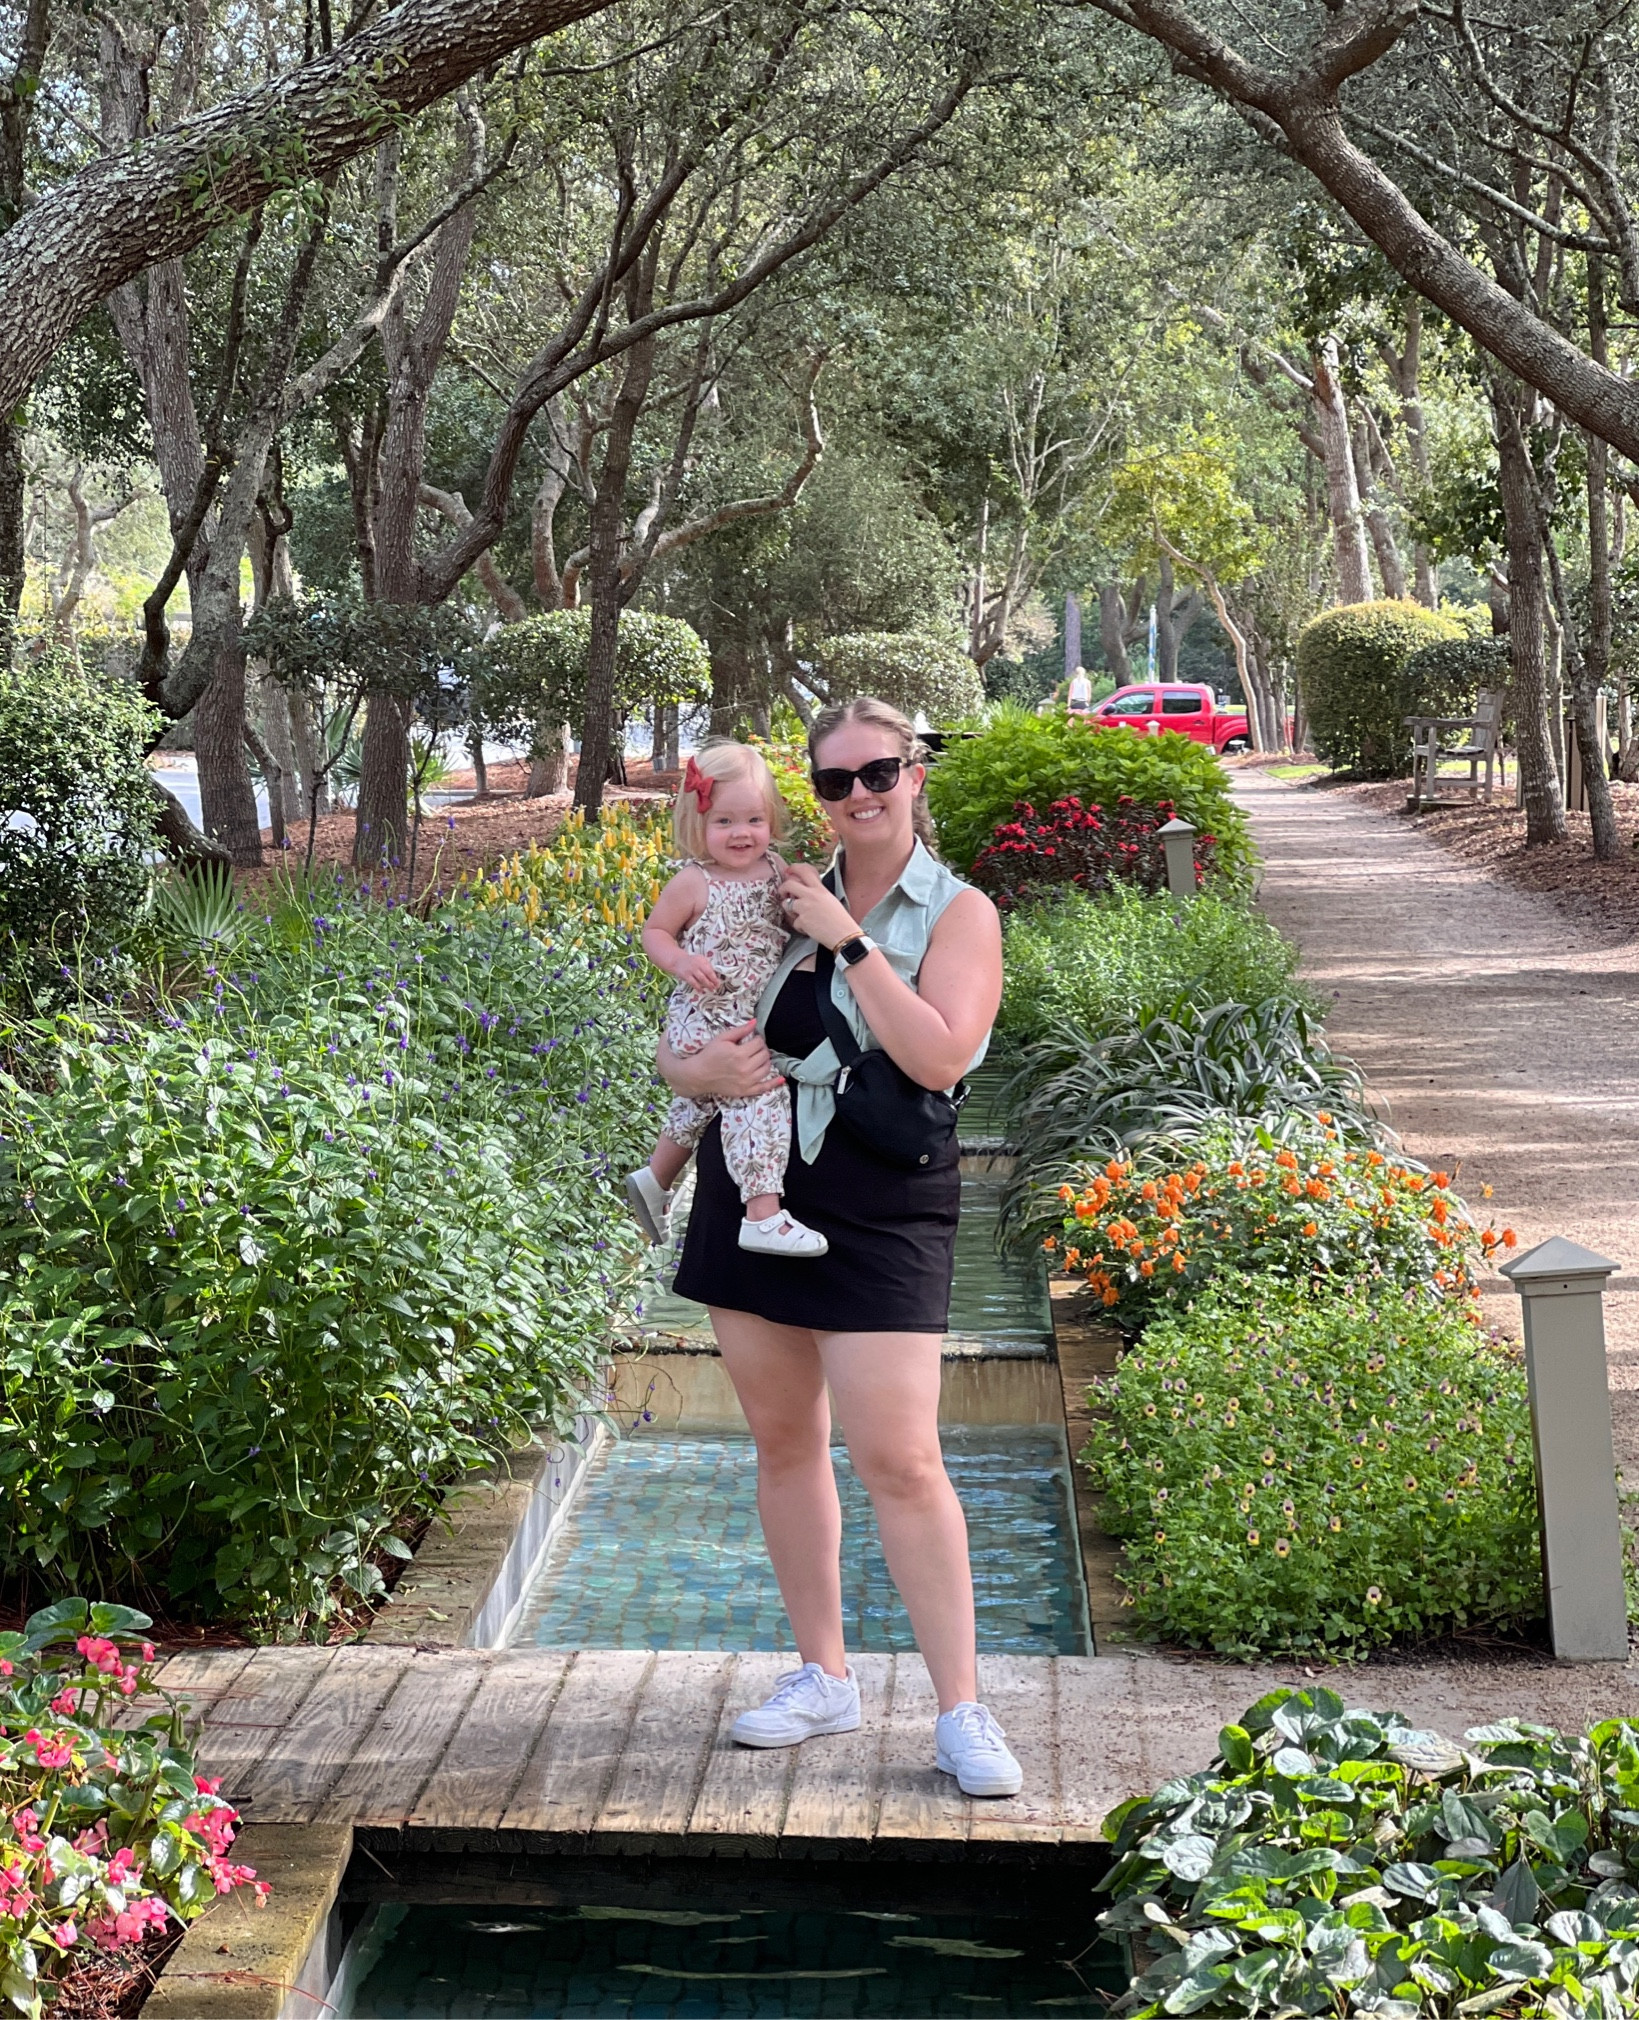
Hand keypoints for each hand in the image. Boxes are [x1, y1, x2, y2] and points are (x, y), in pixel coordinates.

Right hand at [658, 1021, 783, 1100]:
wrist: (698, 1075)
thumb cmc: (709, 1055)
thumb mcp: (722, 1038)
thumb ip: (740, 1031)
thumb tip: (755, 1023)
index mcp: (739, 1054)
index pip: (759, 1043)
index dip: (757, 1039)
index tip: (752, 1040)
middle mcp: (745, 1068)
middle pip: (764, 1055)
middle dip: (761, 1049)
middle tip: (753, 1048)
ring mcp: (747, 1081)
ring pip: (767, 1068)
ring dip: (765, 1061)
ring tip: (758, 1058)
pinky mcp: (746, 1091)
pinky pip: (764, 1087)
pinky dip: (774, 1083)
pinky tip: (781, 1078)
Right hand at [676, 952, 721, 994]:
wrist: (678, 960)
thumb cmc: (692, 961)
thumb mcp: (700, 960)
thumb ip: (707, 966)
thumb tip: (715, 975)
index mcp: (702, 961)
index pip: (710, 970)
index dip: (714, 977)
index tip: (718, 983)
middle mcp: (697, 965)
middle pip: (706, 975)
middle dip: (712, 982)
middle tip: (715, 987)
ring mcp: (691, 971)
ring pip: (701, 979)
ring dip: (707, 985)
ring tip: (711, 990)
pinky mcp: (686, 976)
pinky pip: (693, 983)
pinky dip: (698, 987)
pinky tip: (701, 991)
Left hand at [779, 862, 859, 949]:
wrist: (844, 934)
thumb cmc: (840, 919)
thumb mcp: (830, 900)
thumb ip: (817, 893)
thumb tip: (804, 892)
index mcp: (820, 889)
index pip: (804, 871)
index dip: (794, 868)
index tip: (789, 871)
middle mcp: (811, 895)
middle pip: (789, 884)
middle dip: (782, 889)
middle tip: (783, 895)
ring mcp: (805, 907)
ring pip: (786, 904)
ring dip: (790, 911)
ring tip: (801, 917)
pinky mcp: (802, 920)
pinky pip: (794, 922)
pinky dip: (800, 927)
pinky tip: (810, 929)